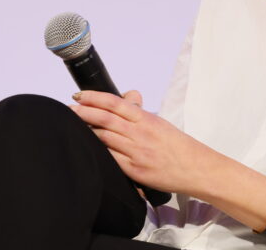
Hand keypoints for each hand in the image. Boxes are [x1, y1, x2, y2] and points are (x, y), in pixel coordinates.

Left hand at [71, 89, 217, 196]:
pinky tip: (87, 147)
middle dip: (84, 112)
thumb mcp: (162, 124)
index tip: (81, 95)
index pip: (117, 104)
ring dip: (86, 130)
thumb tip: (128, 97)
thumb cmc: (179, 147)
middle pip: (106, 119)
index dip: (95, 97)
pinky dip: (96, 151)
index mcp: (148, 120)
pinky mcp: (134, 170)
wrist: (196, 168)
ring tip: (72, 125)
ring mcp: (137, 152)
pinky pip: (110, 158)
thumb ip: (141, 113)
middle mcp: (141, 134)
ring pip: (104, 137)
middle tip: (69, 108)